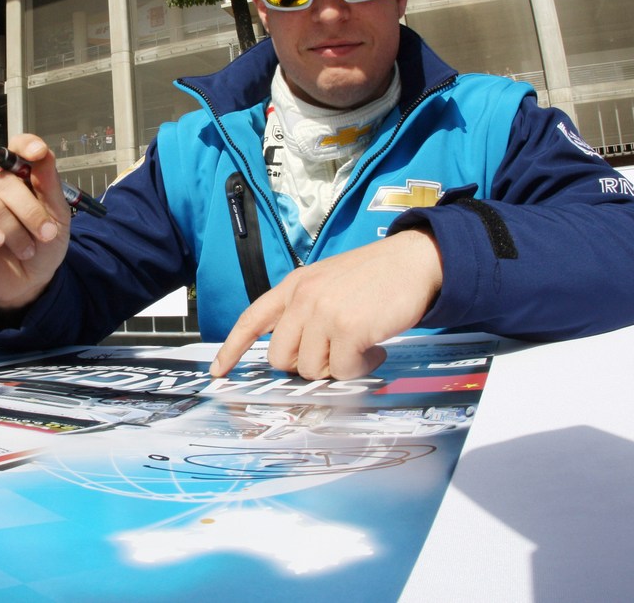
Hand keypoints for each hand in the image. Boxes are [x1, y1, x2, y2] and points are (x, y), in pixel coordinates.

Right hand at [0, 133, 70, 310]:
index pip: (17, 148)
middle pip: (5, 181)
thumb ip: (50, 187)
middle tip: (47, 234)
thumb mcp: (58, 218)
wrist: (30, 281)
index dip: (26, 145)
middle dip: (30, 211)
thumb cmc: (43, 246)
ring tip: (26, 250)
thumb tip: (43, 154)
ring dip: (15, 232)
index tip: (38, 153)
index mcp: (21, 178)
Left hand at [210, 229, 443, 379]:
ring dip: (337, 367)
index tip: (218, 371)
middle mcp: (303, 298)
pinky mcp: (349, 329)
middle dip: (306, 365)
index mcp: (295, 285)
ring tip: (359, 346)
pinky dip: (360, 368)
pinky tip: (375, 348)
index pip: (252, 318)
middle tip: (335, 352)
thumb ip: (305, 310)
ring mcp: (324, 313)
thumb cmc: (376, 276)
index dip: (232, 348)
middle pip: (280, 358)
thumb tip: (294, 353)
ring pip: (310, 369)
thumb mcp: (328, 282)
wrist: (415, 261)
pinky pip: (343, 370)